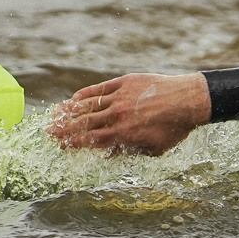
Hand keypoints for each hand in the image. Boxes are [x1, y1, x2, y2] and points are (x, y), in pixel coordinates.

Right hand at [49, 72, 210, 154]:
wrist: (190, 100)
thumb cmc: (174, 128)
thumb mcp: (153, 150)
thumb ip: (128, 152)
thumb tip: (108, 155)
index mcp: (124, 134)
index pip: (91, 140)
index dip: (74, 143)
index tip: (61, 146)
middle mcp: (119, 115)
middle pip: (84, 123)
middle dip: (65, 129)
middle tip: (48, 132)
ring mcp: (121, 97)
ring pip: (89, 105)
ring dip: (69, 111)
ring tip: (55, 114)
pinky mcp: (126, 82)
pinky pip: (101, 89)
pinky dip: (86, 94)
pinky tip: (75, 98)